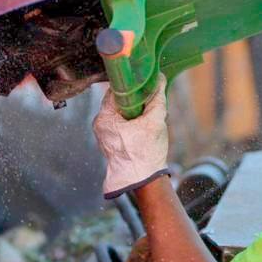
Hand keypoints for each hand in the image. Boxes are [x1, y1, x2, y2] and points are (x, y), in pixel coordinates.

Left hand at [93, 75, 169, 198]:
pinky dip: (132, 123)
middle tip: (150, 101)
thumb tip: (161, 80)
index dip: (130, 84)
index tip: (143, 81)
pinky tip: (144, 129)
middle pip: (118, 102)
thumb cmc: (144, 154)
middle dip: (135, 100)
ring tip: (149, 118)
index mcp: (104, 117)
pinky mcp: (111, 143)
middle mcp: (100, 125)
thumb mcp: (155, 122)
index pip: (114, 90)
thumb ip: (158, 98)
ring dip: (135, 113)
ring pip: (121, 114)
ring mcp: (104, 135)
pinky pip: (121, 125)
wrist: (140, 181)